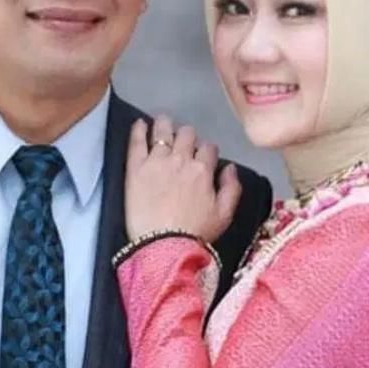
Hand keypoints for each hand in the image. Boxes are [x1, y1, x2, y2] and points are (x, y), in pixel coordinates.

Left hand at [125, 115, 241, 242]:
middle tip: (182, 140)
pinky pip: (137, 141)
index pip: (208, 148)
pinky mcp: (136, 167)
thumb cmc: (195, 234)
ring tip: (162, 122)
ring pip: (163, 131)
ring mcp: (157, 161)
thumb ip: (232, 188)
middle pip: (187, 134)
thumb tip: (230, 168)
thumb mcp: (224, 215)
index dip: (206, 150)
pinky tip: (139, 123)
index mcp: (203, 170)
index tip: (201, 156)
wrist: (163, 245)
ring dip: (165, 124)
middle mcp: (181, 160)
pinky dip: (139, 129)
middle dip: (187, 135)